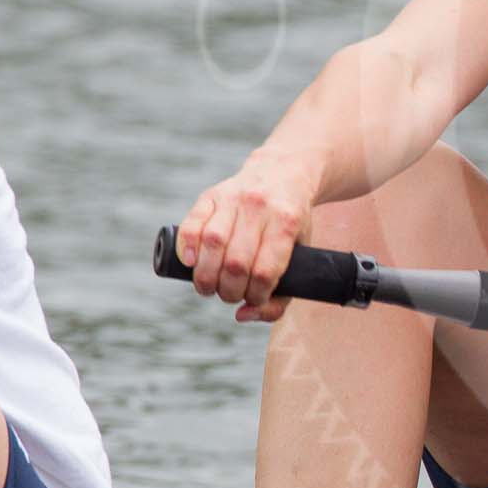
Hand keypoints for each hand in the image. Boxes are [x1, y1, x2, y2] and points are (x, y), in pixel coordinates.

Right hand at [175, 151, 319, 323]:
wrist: (283, 172)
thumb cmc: (291, 223)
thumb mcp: (301, 252)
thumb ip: (281, 294)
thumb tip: (243, 315)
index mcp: (287, 222)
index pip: (265, 271)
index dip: (255, 295)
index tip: (254, 298)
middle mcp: (259, 207)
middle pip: (236, 262)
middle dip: (229, 290)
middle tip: (228, 295)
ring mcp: (234, 198)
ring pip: (212, 243)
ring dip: (206, 276)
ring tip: (208, 287)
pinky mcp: (211, 194)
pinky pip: (192, 222)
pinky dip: (186, 246)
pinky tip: (190, 263)